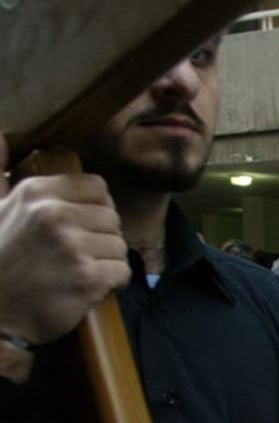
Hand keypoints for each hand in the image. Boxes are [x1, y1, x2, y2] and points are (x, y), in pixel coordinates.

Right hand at [0, 135, 128, 344]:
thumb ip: (0, 170)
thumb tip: (3, 135)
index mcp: (36, 193)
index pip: (97, 187)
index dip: (96, 210)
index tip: (81, 227)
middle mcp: (53, 215)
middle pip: (112, 218)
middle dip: (101, 239)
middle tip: (76, 256)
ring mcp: (71, 247)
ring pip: (120, 247)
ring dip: (106, 262)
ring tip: (77, 272)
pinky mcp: (86, 278)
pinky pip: (123, 272)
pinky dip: (111, 283)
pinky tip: (87, 287)